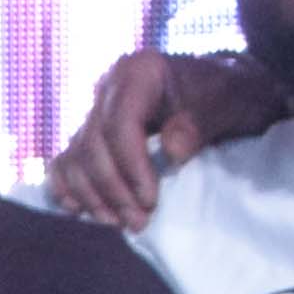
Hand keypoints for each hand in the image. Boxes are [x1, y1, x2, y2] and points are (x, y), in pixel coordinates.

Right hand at [46, 48, 284, 227]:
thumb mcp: (227, 103)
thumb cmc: (228, 95)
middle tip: (137, 221)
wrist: (223, 90)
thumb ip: (199, 123)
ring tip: (118, 222)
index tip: (149, 201)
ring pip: (76, 156)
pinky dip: (67, 186)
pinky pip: (65, 160)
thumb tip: (172, 151)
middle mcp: (108, 87)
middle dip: (113, 189)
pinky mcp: (90, 131)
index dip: (131, 167)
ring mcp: (94, 109)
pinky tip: (78, 209)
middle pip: (93, 144)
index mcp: (139, 72)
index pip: (120, 124)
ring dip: (92, 195)